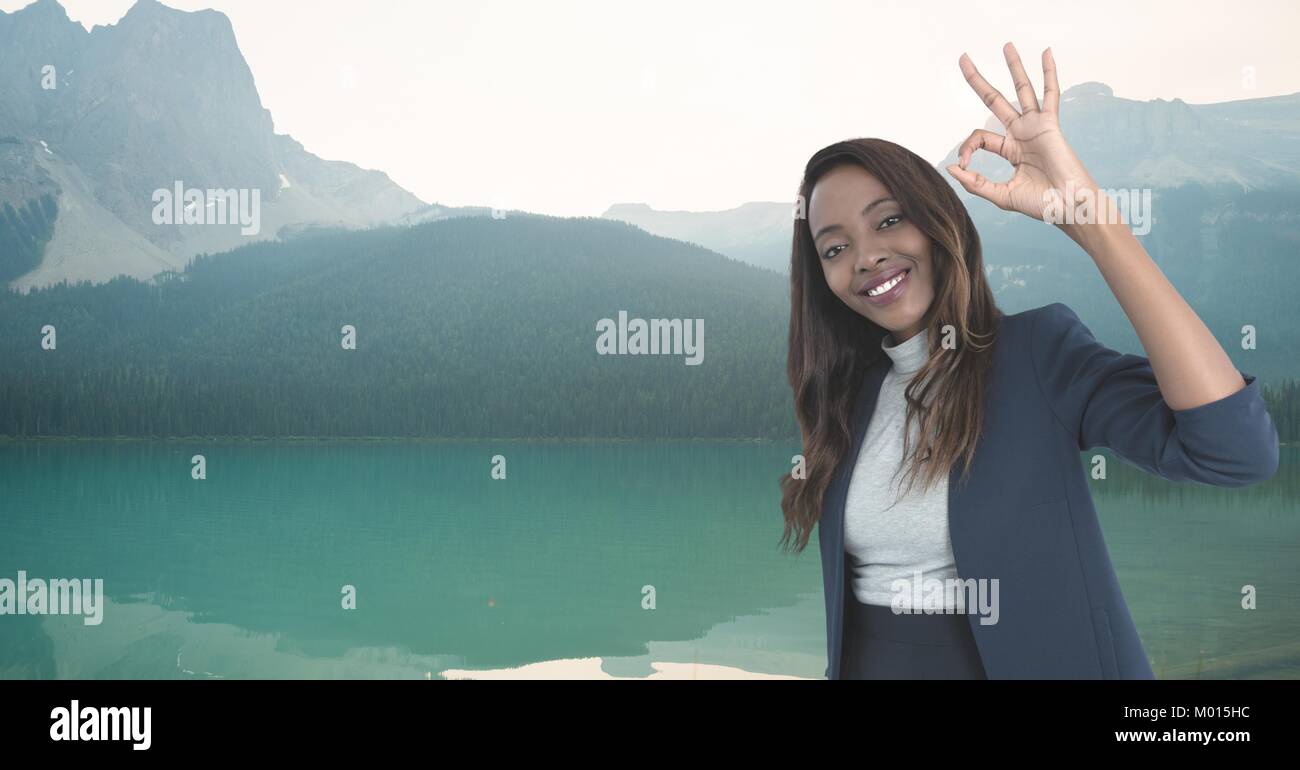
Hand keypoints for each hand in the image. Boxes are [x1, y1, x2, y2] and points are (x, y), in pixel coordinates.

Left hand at [946, 43, 1102, 225]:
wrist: (1069, 208)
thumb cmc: (1041, 205)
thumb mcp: (1000, 195)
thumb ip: (975, 183)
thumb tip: (951, 167)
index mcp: (1010, 150)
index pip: (979, 137)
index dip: (966, 148)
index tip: (962, 163)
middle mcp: (1021, 134)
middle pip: (995, 100)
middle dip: (978, 80)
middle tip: (963, 59)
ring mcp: (1036, 127)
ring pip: (1022, 90)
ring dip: (1014, 67)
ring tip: (1005, 45)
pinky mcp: (1050, 125)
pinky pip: (1051, 94)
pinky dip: (1049, 74)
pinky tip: (1046, 53)